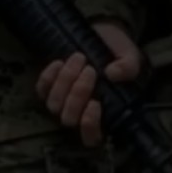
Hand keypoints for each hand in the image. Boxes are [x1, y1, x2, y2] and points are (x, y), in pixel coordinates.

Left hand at [35, 21, 143, 146]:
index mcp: (105, 114)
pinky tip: (60, 62)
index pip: (92, 137)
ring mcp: (62, 102)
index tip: (95, 103)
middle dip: (77, 94)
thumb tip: (113, 73)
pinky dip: (48, 77)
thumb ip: (128, 66)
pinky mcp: (49, 88)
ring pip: (54, 104)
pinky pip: (41, 90)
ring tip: (79, 59)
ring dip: (65, 81)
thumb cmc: (118, 52)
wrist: (101, 35)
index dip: (89, 125)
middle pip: (69, 119)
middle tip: (90, 70)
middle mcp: (81, 113)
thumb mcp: (130, 56)